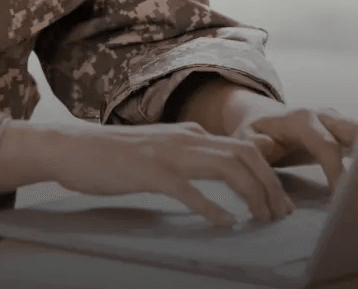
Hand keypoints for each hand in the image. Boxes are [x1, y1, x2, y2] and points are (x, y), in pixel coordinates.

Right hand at [0, 119, 295, 226]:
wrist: (75, 147)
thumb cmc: (115, 154)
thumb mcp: (161, 146)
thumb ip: (189, 152)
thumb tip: (214, 164)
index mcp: (190, 133)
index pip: (244, 147)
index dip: (269, 174)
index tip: (280, 202)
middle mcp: (187, 138)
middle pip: (246, 154)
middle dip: (271, 184)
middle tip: (281, 215)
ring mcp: (170, 153)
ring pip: (228, 166)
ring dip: (252, 193)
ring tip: (262, 219)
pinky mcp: (151, 171)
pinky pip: (190, 189)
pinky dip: (213, 207)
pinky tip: (225, 224)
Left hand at [179, 80, 357, 192]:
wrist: (261, 116)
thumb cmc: (253, 132)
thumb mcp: (243, 138)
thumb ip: (253, 145)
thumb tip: (268, 147)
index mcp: (300, 119)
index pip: (326, 146)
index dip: (337, 171)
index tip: (344, 198)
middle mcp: (324, 116)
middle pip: (357, 132)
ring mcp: (337, 122)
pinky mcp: (344, 132)